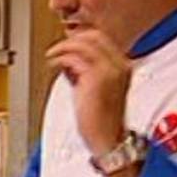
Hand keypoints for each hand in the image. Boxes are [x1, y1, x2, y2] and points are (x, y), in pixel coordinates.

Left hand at [46, 29, 131, 158]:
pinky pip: (74, 58)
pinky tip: (55, 64)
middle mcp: (119, 65)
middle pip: (92, 37)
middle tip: (57, 49)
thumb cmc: (103, 121)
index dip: (81, 38)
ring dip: (63, 48)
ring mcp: (109, 70)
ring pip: (82, 44)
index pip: (102, 39)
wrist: (109, 140)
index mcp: (123, 67)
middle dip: (71, 40)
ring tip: (53, 56)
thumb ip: (90, 71)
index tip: (68, 43)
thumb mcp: (101, 89)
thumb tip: (72, 61)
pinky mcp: (95, 78)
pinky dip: (61, 59)